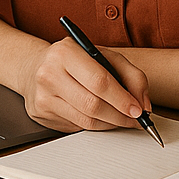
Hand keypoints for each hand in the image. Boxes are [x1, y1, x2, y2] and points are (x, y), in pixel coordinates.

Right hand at [19, 38, 151, 132]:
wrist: (35, 67)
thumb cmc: (75, 60)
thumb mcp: (105, 56)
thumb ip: (132, 76)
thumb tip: (143, 104)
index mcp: (66, 51)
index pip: (99, 81)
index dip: (122, 99)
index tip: (138, 110)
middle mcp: (50, 73)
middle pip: (92, 105)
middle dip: (119, 116)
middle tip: (135, 119)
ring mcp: (43, 96)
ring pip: (85, 121)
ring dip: (110, 124)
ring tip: (122, 119)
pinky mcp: (42, 114)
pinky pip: (76, 127)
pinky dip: (95, 126)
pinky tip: (102, 119)